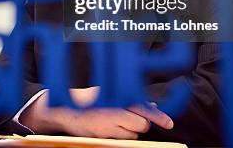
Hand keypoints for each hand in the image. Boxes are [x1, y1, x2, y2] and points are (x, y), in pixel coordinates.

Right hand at [20, 87, 172, 139]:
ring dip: (130, 130)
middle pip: (141, 125)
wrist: (62, 110)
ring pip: (133, 134)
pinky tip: (111, 127)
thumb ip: (129, 99)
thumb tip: (151, 104)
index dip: (158, 116)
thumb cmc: (86, 99)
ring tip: (116, 120)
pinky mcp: (103, 137)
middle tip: (129, 117)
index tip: (169, 123)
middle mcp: (112, 113)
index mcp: (115, 99)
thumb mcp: (108, 93)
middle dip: (140, 122)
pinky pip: (121, 139)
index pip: (142, 108)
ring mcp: (107, 128)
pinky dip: (121, 135)